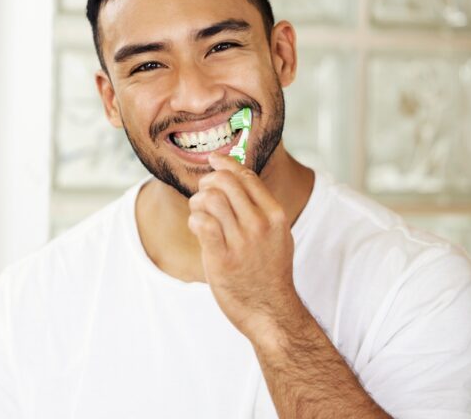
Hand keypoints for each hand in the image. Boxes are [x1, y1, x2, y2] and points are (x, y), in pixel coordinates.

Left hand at [187, 152, 301, 343]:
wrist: (270, 310)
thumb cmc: (269, 272)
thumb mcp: (276, 234)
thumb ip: (260, 207)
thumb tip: (238, 175)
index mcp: (274, 215)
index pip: (246, 176)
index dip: (225, 164)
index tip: (214, 159)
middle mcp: (259, 225)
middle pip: (224, 182)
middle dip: (207, 183)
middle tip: (203, 195)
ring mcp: (241, 242)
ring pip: (209, 199)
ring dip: (198, 203)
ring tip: (200, 215)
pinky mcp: (222, 258)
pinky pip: (201, 222)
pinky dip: (194, 221)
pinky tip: (198, 229)